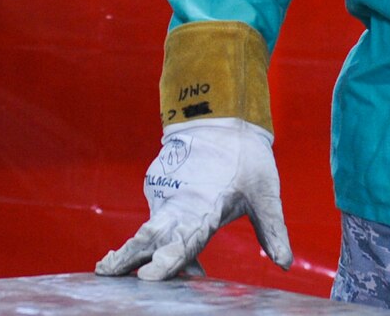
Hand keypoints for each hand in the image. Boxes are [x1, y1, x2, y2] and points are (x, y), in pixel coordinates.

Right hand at [95, 118, 290, 281]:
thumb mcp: (265, 192)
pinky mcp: (158, 185)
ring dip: (135, 251)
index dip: (168, 261)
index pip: (184, 241)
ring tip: (112, 270)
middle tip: (105, 273)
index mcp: (206, 205)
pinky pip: (157, 217)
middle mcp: (179, 201)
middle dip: (128, 257)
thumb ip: (272, 229)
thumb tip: (285, 264)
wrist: (217, 112)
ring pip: (148, 228)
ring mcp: (164, 191)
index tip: (150, 277)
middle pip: (149, 236)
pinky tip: (166, 256)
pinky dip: (160, 236)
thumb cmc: (245, 155)